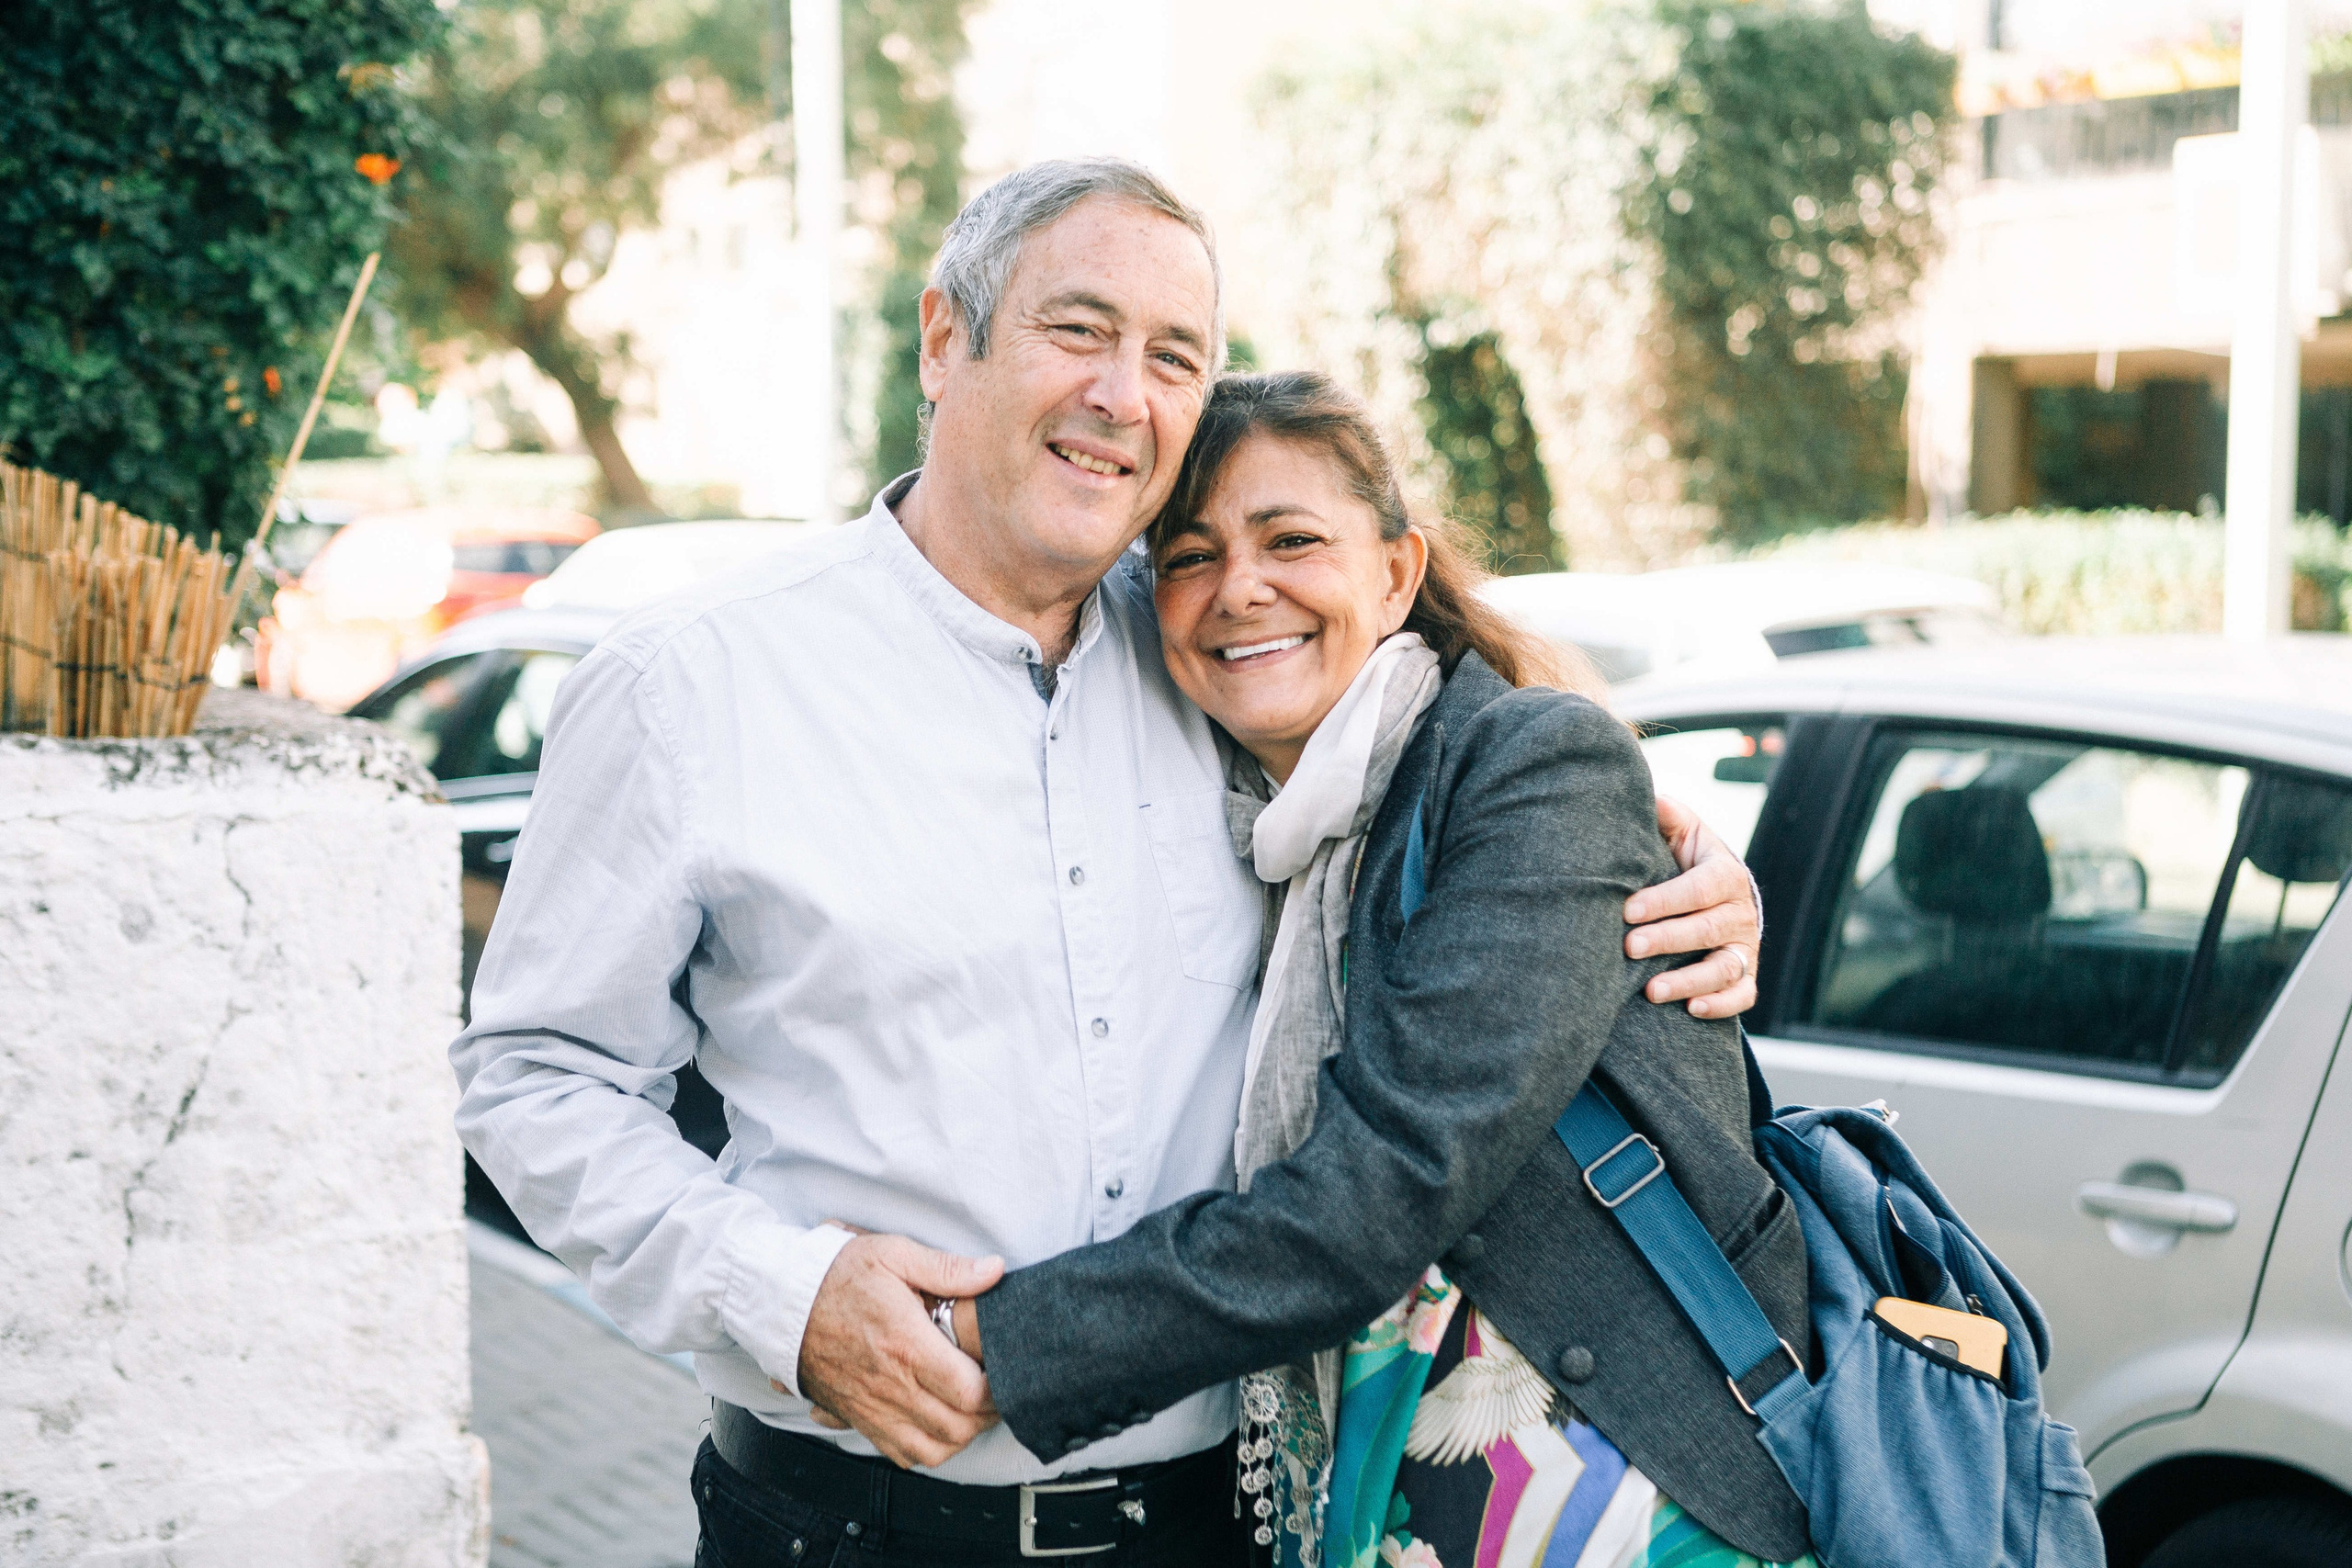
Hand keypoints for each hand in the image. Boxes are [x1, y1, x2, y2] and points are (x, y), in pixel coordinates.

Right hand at [784, 1233, 1003, 1467]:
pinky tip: (938, 1424)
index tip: (1003, 1371)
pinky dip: (928, 1450)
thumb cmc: (836, 1275)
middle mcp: (891, 1385)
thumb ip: (947, 1268)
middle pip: (958, 1428)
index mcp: (906, 1345)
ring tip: (972, 1409)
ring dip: (962, 1437)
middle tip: (996, 1391)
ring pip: (933, 1450)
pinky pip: (902, 1454)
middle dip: (987, 1416)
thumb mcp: (892, 1254)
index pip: (970, 1391)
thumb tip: (994, 1270)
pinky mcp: (859, 1418)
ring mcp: (873, 1407)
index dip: (997, 1390)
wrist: (781, 1303)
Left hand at [1624, 794, 1759, 1018]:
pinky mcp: (1746, 975)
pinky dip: (1721, 1005)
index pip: (1699, 888)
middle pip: (1707, 928)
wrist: (1717, 894)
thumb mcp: (1681, 832)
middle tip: (1629, 947)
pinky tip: (1692, 1009)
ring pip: (1725, 967)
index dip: (1665, 900)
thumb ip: (1667, 816)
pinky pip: (1742, 994)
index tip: (1627, 910)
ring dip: (1689, 980)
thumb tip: (1651, 797)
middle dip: (1667, 939)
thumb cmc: (1686, 860)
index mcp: (1725, 873)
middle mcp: (1741, 911)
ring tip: (1650, 991)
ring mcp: (1745, 946)